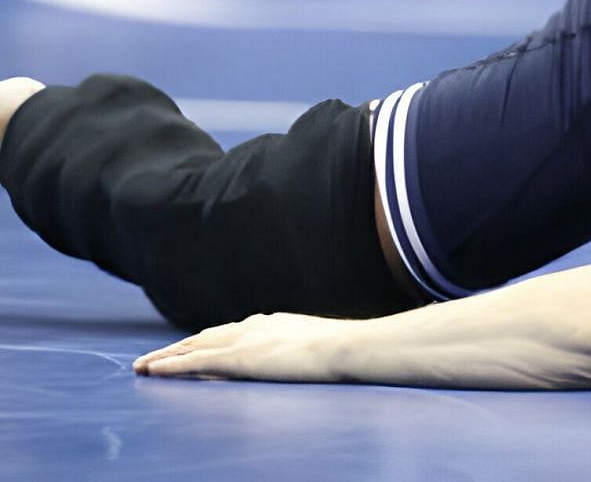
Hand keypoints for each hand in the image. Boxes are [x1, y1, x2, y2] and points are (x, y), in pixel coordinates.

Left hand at [135, 312, 349, 382]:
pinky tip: (151, 370)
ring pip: (193, 347)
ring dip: (166, 355)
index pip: (229, 332)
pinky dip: (170, 366)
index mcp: (271, 323)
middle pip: (205, 336)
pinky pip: (194, 363)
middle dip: (178, 346)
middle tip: (153, 357)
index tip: (190, 346)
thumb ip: (298, 347)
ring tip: (142, 365)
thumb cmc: (341, 350)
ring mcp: (244, 342)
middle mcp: (252, 327)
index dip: (204, 340)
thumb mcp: (315, 345)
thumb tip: (298, 356)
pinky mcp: (238, 359)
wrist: (345, 346)